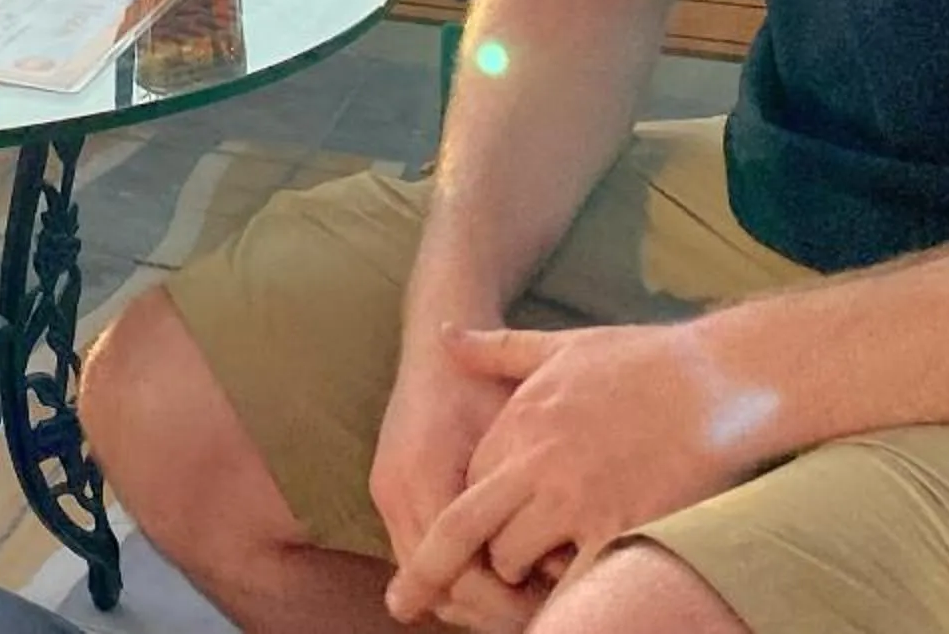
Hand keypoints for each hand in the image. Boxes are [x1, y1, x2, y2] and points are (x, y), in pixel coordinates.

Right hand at [373, 331, 546, 630]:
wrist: (435, 341)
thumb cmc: (482, 379)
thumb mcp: (514, 425)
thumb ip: (529, 493)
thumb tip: (560, 562)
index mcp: (424, 474)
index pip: (458, 569)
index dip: (504, 599)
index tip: (552, 605)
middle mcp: (396, 491)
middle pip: (439, 585)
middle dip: (490, 610)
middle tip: (545, 615)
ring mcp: (388, 495)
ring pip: (428, 578)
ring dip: (473, 598)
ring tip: (527, 603)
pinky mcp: (392, 495)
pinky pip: (420, 556)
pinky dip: (458, 577)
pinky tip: (501, 577)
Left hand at [383, 323, 774, 620]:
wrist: (717, 378)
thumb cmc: (642, 359)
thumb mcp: (560, 344)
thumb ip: (496, 348)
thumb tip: (444, 335)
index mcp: (519, 421)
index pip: (463, 483)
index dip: (462, 516)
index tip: (467, 536)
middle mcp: (536, 462)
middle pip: (464, 528)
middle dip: (439, 567)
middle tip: (415, 601)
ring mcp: (575, 498)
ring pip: (512, 558)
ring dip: (516, 573)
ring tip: (534, 574)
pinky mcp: (618, 528)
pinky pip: (571, 579)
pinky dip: (562, 590)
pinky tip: (566, 587)